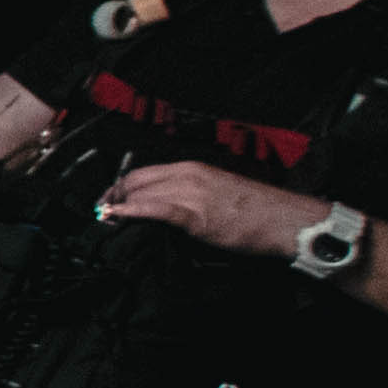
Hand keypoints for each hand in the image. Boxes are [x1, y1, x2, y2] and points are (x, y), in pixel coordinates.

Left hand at [92, 158, 308, 259]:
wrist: (284, 219)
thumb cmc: (254, 210)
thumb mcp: (215, 192)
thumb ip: (187, 195)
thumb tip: (161, 206)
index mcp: (191, 168)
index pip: (141, 173)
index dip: (119, 187)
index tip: (107, 201)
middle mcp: (188, 175)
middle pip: (136, 182)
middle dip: (114, 198)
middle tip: (102, 215)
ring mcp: (192, 193)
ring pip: (143, 194)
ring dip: (120, 207)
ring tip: (106, 220)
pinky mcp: (197, 215)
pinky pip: (158, 209)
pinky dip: (134, 211)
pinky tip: (119, 215)